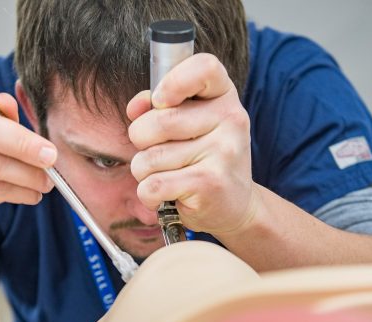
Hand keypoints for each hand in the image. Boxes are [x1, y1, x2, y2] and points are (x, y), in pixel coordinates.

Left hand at [127, 53, 255, 235]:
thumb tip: (135, 107)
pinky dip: (150, 195)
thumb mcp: (192, 124)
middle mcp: (231, 120)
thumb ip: (162, 107)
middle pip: (157, 121)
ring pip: (149, 158)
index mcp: (225, 97)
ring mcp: (224, 152)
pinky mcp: (210, 183)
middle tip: (163, 153)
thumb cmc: (205, 159)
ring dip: (146, 173)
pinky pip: (153, 185)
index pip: (205, 67)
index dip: (173, 81)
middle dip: (142, 141)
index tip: (160, 101)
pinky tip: (168, 196)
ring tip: (171, 176)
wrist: (236, 205)